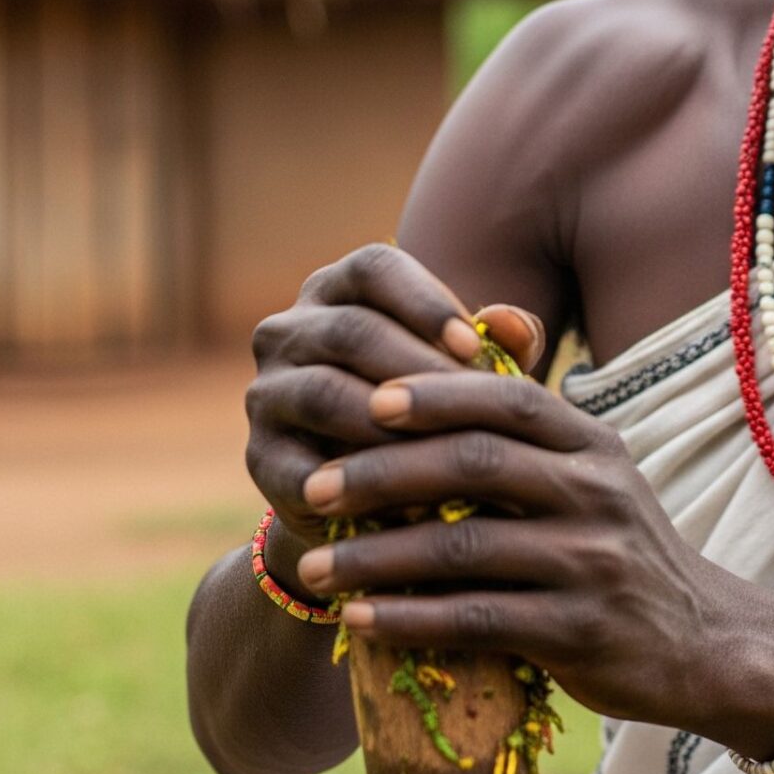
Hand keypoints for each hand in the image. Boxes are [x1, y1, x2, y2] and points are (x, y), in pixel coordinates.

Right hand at [242, 244, 540, 594]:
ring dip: (387, 425)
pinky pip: (302, 466)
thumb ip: (500, 346)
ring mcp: (266, 393)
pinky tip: (411, 505)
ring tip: (445, 453)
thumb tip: (513, 324)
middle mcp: (288, 330)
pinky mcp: (259, 458)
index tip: (475, 347)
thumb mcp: (470, 378)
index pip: (374, 268)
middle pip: (349, 329)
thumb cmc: (435, 417)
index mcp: (338, 290)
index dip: (425, 301)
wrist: (376, 504)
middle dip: (417, 369)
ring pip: (322, 393)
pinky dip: (358, 485)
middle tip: (473, 408)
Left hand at [292, 365, 766, 730]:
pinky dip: (410, 618)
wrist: (706, 644)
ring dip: (377, 557)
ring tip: (314, 566)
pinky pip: (477, 620)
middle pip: (475, 465)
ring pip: (464, 547)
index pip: (506, 401)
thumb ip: (527, 429)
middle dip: (382, 473)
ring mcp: (592, 563)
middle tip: (312, 487)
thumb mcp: (594, 476)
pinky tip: (359, 619)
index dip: (434, 395)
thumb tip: (450, 352)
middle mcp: (597, 494)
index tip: (363, 400)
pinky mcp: (580, 631)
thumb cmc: (618, 551)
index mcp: (593, 445)